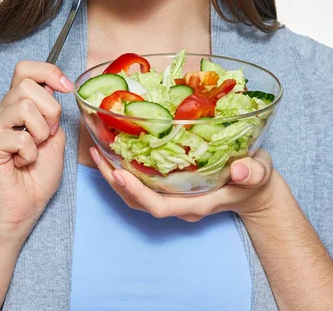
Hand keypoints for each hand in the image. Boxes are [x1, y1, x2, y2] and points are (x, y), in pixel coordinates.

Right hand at [0, 61, 72, 240]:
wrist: (26, 205)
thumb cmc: (40, 171)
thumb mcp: (56, 133)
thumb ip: (52, 110)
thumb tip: (53, 88)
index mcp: (15, 104)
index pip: (25, 69)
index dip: (48, 72)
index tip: (66, 88)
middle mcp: (0, 111)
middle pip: (27, 85)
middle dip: (50, 110)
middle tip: (47, 135)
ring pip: (24, 106)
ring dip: (40, 131)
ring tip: (35, 149)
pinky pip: (19, 137)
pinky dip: (30, 153)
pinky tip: (23, 162)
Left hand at [90, 147, 278, 221]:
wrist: (255, 190)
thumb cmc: (256, 179)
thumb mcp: (259, 172)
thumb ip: (253, 173)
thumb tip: (242, 171)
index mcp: (197, 204)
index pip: (160, 207)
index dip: (138, 193)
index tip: (120, 174)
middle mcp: (181, 205)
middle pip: (140, 203)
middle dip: (117, 183)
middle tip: (99, 155)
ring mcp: (175, 199)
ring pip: (137, 197)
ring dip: (116, 178)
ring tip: (99, 153)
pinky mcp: (172, 190)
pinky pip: (143, 187)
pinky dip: (127, 173)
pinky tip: (117, 153)